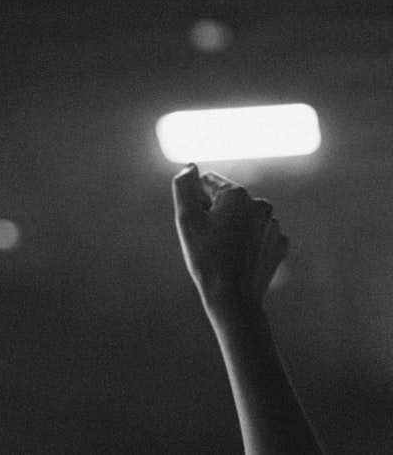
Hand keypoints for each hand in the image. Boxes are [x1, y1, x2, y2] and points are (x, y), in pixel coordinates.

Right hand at [172, 165, 287, 311]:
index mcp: (239, 194)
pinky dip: (247, 243)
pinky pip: (258, 235)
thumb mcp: (186, 219)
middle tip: (209, 242)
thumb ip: (184, 186)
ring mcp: (274, 225)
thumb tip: (190, 167)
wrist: (233, 298)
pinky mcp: (280, 244)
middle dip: (216, 214)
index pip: (208, 183)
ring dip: (232, 228)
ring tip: (224, 253)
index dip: (197, 204)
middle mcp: (261, 204)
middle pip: (228, 200)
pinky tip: (239, 259)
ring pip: (243, 218)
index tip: (199, 227)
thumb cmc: (206, 258)